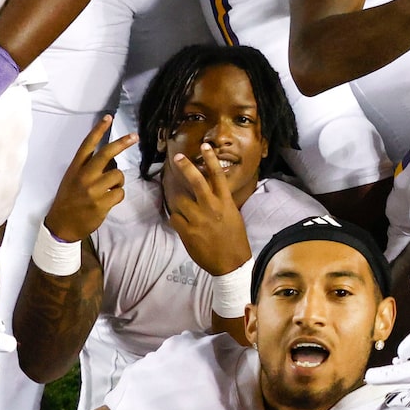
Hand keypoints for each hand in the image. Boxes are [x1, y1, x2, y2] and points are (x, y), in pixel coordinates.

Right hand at [42, 115, 133, 242]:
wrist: (61, 225)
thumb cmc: (69, 200)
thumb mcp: (71, 179)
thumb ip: (87, 168)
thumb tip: (109, 159)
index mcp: (75, 169)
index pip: (87, 145)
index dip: (98, 130)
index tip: (108, 117)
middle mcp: (83, 176)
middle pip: (106, 154)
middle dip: (122, 143)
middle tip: (134, 136)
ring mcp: (92, 190)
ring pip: (118, 175)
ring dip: (119, 181)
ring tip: (110, 188)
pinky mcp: (100, 203)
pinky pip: (120, 192)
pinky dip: (118, 195)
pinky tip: (109, 200)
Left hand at [164, 149, 251, 278]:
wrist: (231, 263)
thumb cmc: (234, 238)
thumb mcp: (233, 215)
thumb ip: (220, 203)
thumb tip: (209, 192)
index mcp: (225, 202)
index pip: (218, 175)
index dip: (211, 159)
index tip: (205, 146)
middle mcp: (212, 208)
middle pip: (196, 182)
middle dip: (186, 167)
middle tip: (177, 157)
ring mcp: (199, 220)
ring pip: (180, 201)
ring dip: (179, 203)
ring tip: (183, 208)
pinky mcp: (188, 232)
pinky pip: (175, 219)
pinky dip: (176, 219)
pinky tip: (181, 223)